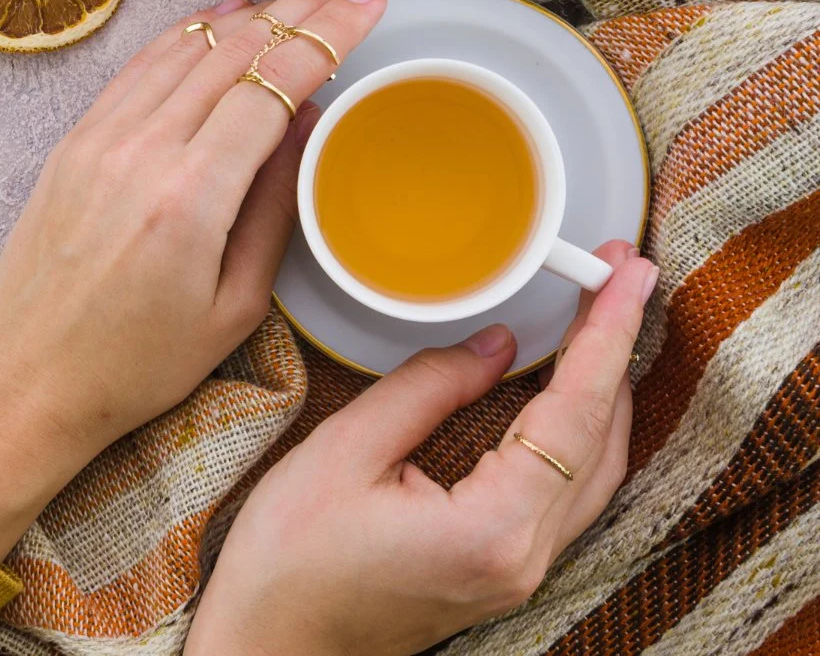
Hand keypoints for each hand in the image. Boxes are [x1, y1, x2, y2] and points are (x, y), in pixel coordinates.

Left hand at [0, 0, 387, 558]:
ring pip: (186, 49)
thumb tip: (308, 122)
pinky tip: (221, 16)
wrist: (24, 378)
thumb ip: (277, 207)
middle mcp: (140, 152)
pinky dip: (185, 34)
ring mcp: (99, 140)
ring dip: (250, 11)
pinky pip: (139, 68)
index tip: (370, 1)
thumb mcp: (234, 307)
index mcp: (189, 199)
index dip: (327, 35)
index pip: (270, 85)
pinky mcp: (73, 143)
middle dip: (302, 5)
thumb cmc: (135, 365)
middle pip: (234, 51)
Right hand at [185, 241, 657, 655]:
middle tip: (618, 278)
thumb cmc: (287, 564)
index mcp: (491, 531)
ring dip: (602, 392)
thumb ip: (426, 389)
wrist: (267, 644)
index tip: (627, 276)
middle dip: (614, 352)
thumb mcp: (342, 454)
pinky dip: (576, 431)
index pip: (573, 415)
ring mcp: (517, 573)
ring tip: (598, 321)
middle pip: (602, 442)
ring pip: (594, 471)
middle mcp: (522, 560)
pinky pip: (565, 493)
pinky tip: (563, 392)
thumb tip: (493, 345)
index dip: (604, 336)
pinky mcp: (500, 573)